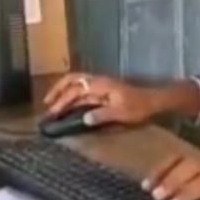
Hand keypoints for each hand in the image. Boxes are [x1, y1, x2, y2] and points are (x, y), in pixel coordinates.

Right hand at [42, 72, 157, 125]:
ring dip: (63, 91)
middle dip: (58, 90)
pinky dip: (72, 94)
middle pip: (73, 80)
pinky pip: (83, 88)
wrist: (152, 101)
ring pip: (77, 82)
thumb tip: (84, 119)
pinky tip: (68, 105)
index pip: (76, 90)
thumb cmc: (138, 107)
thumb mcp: (122, 114)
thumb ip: (102, 115)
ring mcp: (100, 84)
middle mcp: (98, 81)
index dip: (63, 100)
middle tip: (47, 104)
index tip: (52, 112)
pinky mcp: (103, 89)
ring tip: (53, 103)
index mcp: (101, 85)